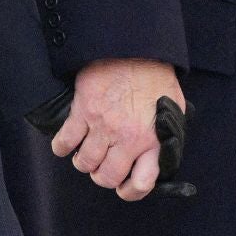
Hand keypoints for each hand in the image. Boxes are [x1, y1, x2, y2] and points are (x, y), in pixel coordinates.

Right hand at [29, 82, 195, 198]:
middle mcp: (127, 138)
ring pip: (84, 163)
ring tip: (86, 152)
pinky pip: (65, 142)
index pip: (140, 184)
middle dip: (102, 175)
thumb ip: (166, 135)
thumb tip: (160, 155)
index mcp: (152, 140)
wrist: (134, 45)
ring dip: (83, 162)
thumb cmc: (155, 75)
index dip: (130, 190)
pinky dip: (62, 147)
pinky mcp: (83, 110)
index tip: (124, 184)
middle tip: (103, 165)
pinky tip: (66, 144)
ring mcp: (103, 125)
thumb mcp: (173, 108)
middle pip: (105, 177)